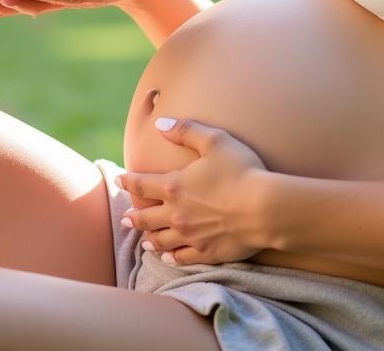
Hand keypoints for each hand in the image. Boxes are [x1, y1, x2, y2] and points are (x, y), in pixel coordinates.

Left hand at [117, 118, 269, 265]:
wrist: (263, 208)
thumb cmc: (241, 170)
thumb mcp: (214, 141)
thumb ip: (186, 131)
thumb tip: (160, 124)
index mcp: (174, 186)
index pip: (142, 184)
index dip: (128, 181)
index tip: (120, 179)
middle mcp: (176, 214)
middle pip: (146, 217)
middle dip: (134, 216)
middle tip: (125, 218)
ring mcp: (190, 236)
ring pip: (160, 240)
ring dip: (149, 238)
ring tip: (143, 240)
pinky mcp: (206, 252)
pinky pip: (181, 258)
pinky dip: (171, 257)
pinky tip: (167, 256)